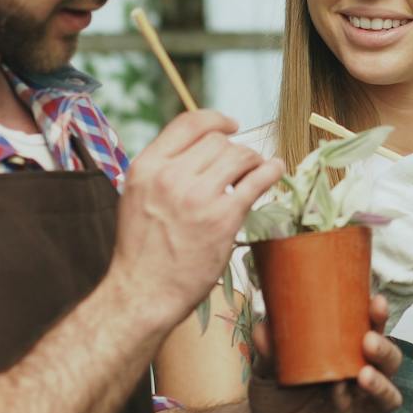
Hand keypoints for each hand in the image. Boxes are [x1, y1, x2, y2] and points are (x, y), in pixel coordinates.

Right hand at [111, 111, 285, 331]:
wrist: (143, 293)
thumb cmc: (141, 250)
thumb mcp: (137, 197)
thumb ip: (162, 170)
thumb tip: (198, 150)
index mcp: (145, 167)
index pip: (188, 123)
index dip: (215, 120)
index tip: (231, 125)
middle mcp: (170, 177)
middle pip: (218, 141)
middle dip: (233, 151)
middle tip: (239, 168)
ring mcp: (197, 197)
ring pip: (239, 156)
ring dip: (252, 161)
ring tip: (253, 173)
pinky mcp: (222, 218)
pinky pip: (257, 180)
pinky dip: (271, 170)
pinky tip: (275, 170)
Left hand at [247, 294, 403, 412]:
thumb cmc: (274, 395)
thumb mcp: (267, 367)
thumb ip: (269, 348)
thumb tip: (265, 326)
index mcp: (346, 354)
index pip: (370, 331)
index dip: (377, 317)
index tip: (377, 301)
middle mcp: (359, 377)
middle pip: (388, 361)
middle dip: (385, 348)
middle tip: (369, 339)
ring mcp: (358, 406)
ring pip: (387, 393)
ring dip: (380, 381)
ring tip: (364, 373)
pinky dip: (350, 405)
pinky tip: (340, 396)